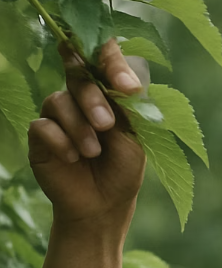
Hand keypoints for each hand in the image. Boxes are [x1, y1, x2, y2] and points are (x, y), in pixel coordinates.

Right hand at [28, 39, 146, 226]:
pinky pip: (43, 125)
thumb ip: (129, 109)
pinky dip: (60, 141)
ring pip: (58, 100)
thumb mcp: (135, 140)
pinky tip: (72, 158)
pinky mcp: (40, 135)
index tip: (126, 85)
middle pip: (77, 74)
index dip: (111, 62)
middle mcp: (79, 97)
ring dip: (79, 128)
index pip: (103, 60)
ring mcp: (58, 115)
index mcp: (106, 93)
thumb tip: (129, 83)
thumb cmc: (123, 171)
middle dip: (92, 98)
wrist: (103, 207)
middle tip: (106, 124)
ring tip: (92, 153)